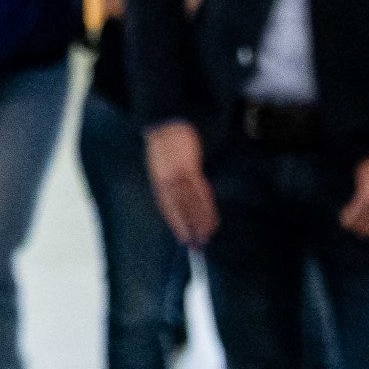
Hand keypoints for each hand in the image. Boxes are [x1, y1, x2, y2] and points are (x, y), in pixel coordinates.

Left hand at [145, 120, 217, 246]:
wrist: (167, 123)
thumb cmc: (165, 145)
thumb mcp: (161, 166)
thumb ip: (169, 183)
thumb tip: (182, 201)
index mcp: (158, 181)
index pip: (168, 207)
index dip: (176, 224)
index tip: (184, 239)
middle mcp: (166, 181)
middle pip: (180, 209)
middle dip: (190, 227)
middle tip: (198, 244)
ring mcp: (177, 175)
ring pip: (190, 204)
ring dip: (200, 221)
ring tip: (207, 235)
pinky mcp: (188, 168)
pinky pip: (199, 191)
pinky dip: (205, 205)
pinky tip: (210, 215)